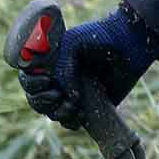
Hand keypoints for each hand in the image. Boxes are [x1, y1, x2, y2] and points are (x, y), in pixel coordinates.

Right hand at [19, 8, 153, 127]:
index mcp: (49, 62)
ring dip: (57, 113)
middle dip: (42, 101)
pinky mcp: (88, 106)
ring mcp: (72, 93)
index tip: (46, 81)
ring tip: (72, 105)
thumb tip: (67, 96)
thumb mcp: (73, 44)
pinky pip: (71, 121)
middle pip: (36, 99)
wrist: (129, 44)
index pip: (28, 79)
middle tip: (57, 95)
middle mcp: (58, 79)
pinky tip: (81, 114)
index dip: (31, 84)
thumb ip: (62, 68)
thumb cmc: (100, 37)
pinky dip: (71, 121)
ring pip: (52, 113)